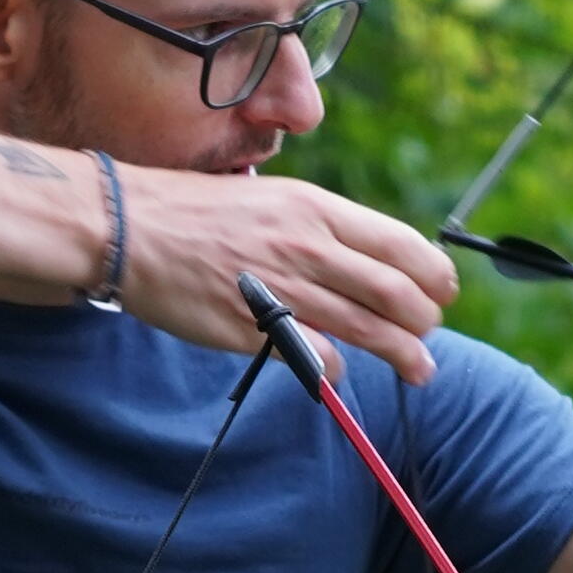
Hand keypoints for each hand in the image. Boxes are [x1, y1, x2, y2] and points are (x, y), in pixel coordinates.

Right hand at [95, 161, 460, 389]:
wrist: (128, 226)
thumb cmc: (196, 213)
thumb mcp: (270, 200)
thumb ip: (318, 229)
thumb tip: (363, 261)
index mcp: (315, 209)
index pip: (399, 244)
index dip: (434, 274)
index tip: (443, 293)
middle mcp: (306, 246)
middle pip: (394, 292)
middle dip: (424, 321)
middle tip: (428, 336)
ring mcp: (282, 289)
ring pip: (366, 329)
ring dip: (402, 355)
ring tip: (420, 370)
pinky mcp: (252, 328)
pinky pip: (314, 356)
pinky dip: (336, 369)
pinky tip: (339, 372)